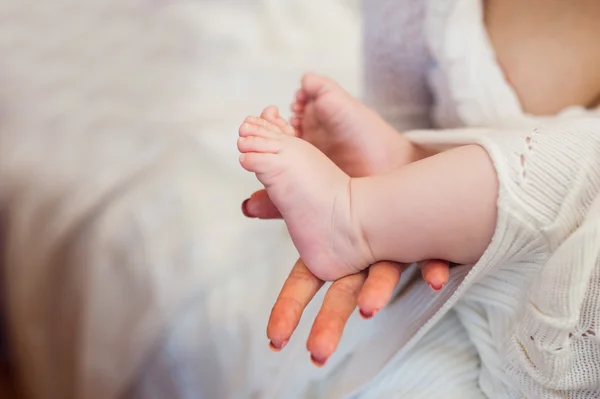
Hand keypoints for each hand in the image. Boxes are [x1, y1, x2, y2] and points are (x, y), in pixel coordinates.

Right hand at [244, 190, 449, 365]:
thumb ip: (281, 199)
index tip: (275, 338)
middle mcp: (359, 255)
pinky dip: (432, 268)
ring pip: (381, 278)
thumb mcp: (307, 186)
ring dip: (376, 295)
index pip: (304, 282)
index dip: (288, 309)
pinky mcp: (420, 237)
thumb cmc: (345, 178)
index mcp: (330, 248)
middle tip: (317, 352)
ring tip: (369, 308)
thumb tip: (248, 206)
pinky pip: (430, 256)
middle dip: (329, 322)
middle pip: (341, 293)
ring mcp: (389, 249)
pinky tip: (436, 279)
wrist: (392, 159)